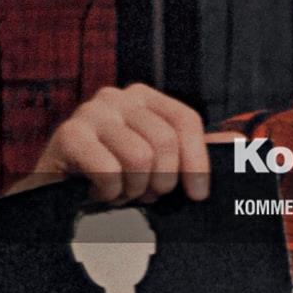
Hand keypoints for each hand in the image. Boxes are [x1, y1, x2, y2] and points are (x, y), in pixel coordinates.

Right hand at [18, 84, 231, 203]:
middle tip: (146, 195)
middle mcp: (117, 96)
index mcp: (144, 97)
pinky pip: (109, 171)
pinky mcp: (68, 135)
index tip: (198, 195)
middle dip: (161, 181)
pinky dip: (109, 194)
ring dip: (133, 190)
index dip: (197, 161)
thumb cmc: (112, 175)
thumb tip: (239, 143)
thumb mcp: (157, 161)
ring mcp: (90, 112)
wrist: (53, 195)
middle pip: (164, 141)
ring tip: (121, 193)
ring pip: (139, 158)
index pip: (185, 121)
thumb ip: (194, 151)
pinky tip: (99, 194)